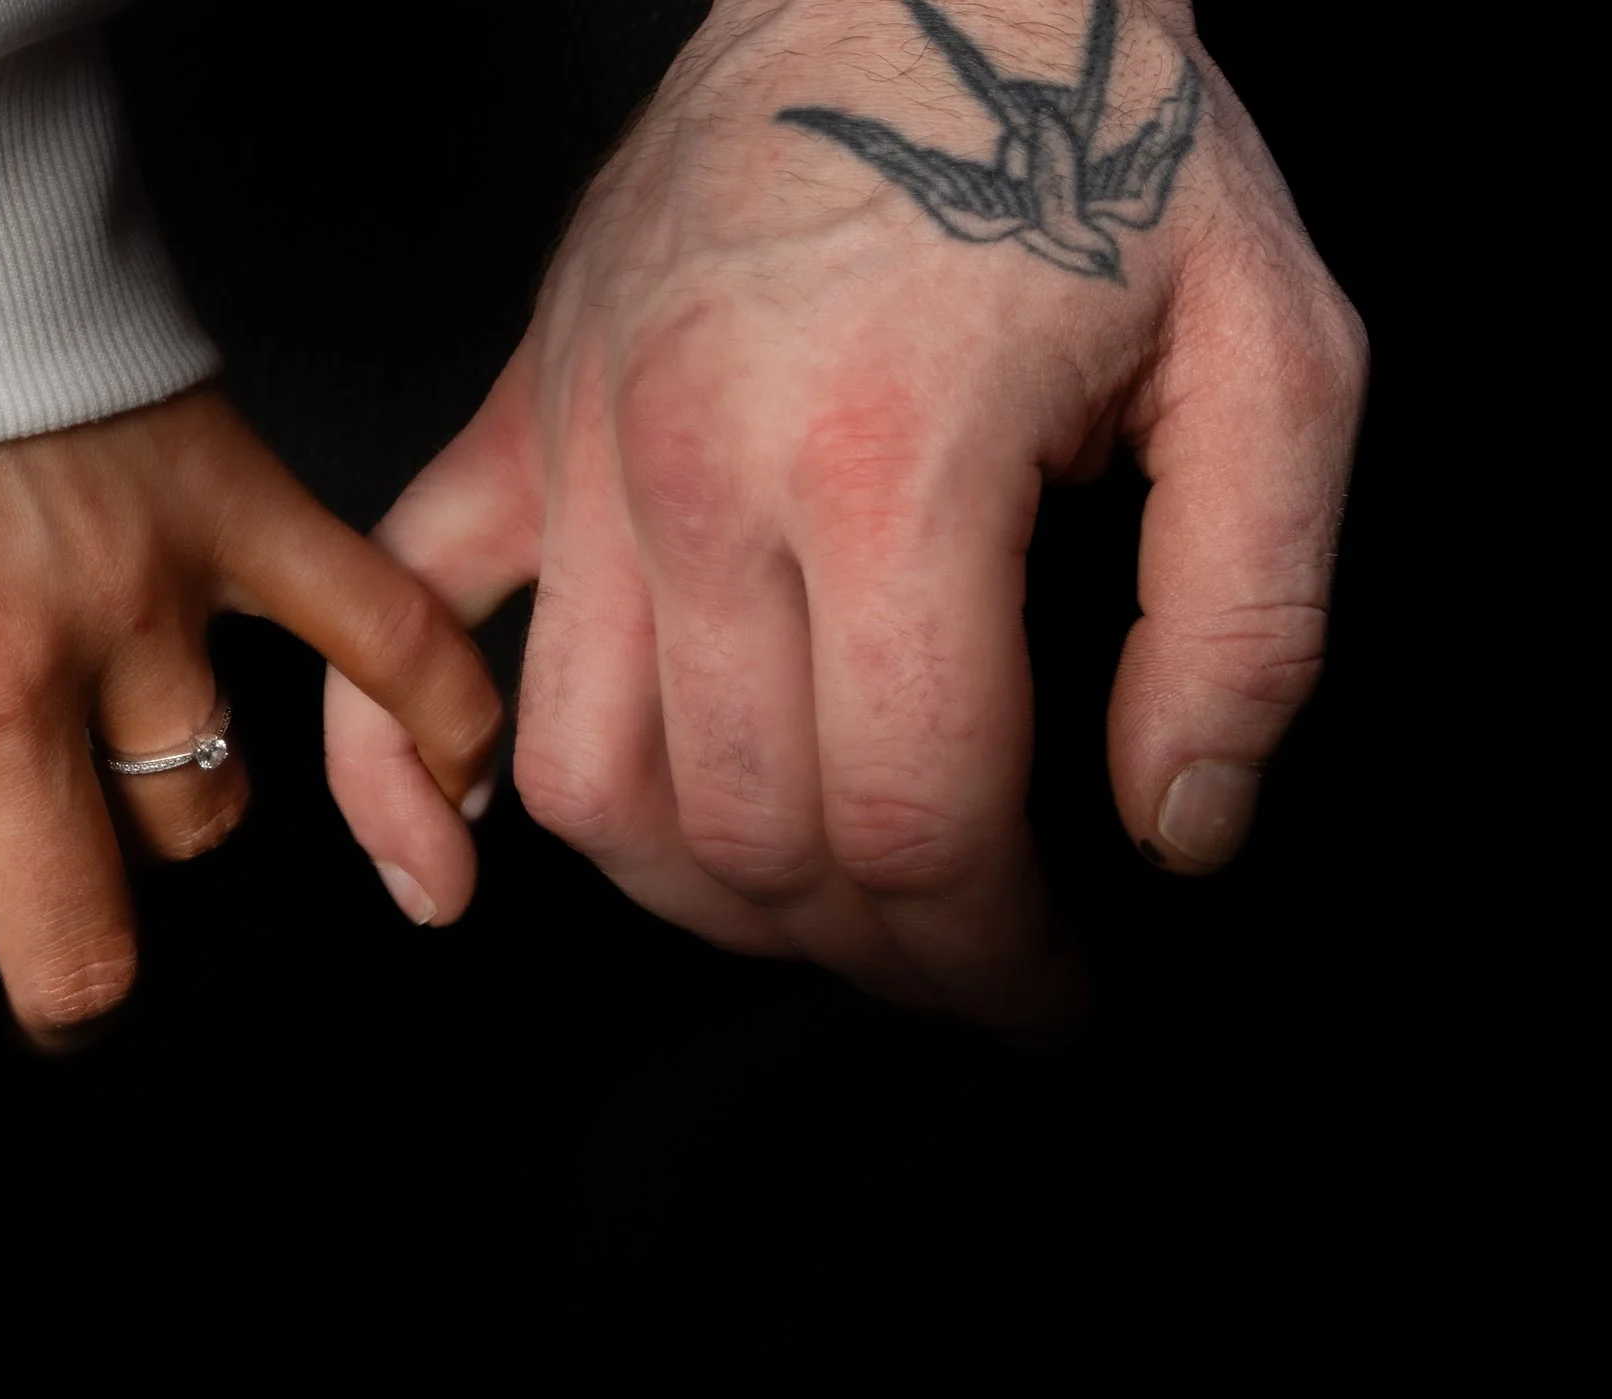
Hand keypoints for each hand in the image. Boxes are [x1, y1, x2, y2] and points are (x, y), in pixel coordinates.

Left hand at [0, 390, 499, 1227]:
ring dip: (155, 832)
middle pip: (82, 950)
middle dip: (57, 999)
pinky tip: (459, 798)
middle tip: (34, 971)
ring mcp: (138, 604)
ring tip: (107, 777)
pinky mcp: (230, 511)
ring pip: (205, 818)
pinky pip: (378, 641)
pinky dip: (438, 724)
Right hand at [326, 0, 1364, 1032]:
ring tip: (806, 911)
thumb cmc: (1091, 137)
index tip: (1049, 985)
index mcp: (886, 459)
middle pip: (748, 834)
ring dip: (694, 900)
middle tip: (967, 957)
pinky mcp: (520, 423)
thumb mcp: (1274, 357)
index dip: (994, 955)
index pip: (911, 818)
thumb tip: (1174, 832)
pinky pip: (399, 620)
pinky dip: (400, 774)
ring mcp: (582, 452)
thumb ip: (1247, 623)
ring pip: (581, 784)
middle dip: (874, 949)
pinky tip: (454, 878)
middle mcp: (697, 470)